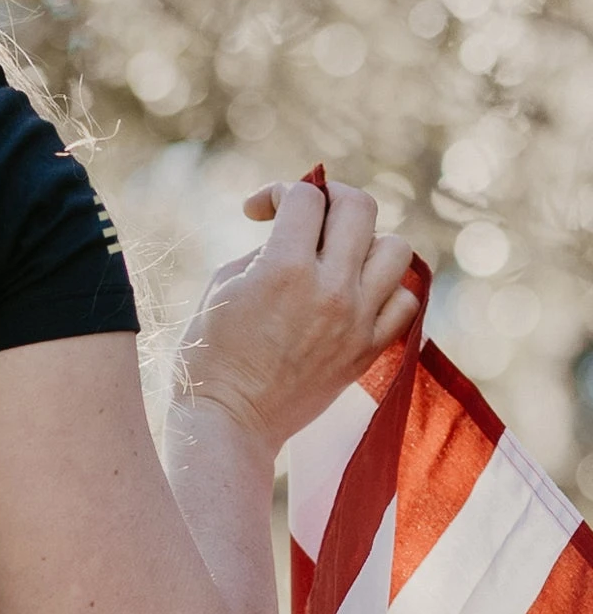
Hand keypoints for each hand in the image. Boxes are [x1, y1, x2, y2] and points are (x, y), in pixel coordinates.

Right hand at [179, 177, 417, 456]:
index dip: (278, 192)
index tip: (258, 211)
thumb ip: (264, 251)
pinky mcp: (368, 349)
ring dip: (366, 241)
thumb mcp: (221, 288)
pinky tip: (355, 294)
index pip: (305, 197)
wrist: (229, 422)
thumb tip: (294, 234)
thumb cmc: (209, 356)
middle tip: (308, 212)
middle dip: (330, 198)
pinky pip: (404, 299)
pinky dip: (385, 288)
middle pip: (358, 207)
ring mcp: (357, 320)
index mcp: (283, 268)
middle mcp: (331, 288)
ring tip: (337, 256)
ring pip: (395, 248)